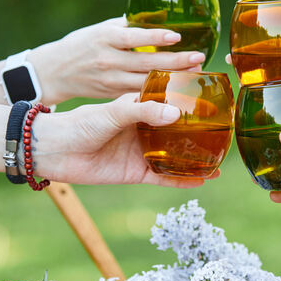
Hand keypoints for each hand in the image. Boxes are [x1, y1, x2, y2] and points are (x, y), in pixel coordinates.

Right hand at [30, 17, 205, 103]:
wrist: (55, 72)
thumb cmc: (82, 44)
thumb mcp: (101, 29)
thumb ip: (127, 26)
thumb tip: (159, 20)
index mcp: (104, 38)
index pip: (132, 37)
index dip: (155, 37)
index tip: (177, 36)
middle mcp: (108, 60)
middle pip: (146, 63)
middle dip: (175, 62)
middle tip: (198, 58)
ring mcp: (111, 80)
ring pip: (146, 82)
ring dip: (172, 79)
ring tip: (194, 73)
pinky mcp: (113, 94)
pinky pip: (140, 94)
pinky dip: (159, 91)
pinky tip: (177, 89)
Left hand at [35, 93, 214, 187]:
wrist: (56, 151)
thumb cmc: (80, 124)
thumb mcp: (112, 112)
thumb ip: (142, 111)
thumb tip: (175, 115)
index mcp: (138, 108)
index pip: (170, 102)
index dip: (190, 101)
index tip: (213, 99)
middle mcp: (144, 129)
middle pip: (177, 131)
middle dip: (199, 133)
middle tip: (224, 134)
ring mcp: (141, 152)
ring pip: (175, 156)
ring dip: (195, 159)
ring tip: (219, 161)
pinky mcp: (136, 172)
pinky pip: (164, 177)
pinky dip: (182, 180)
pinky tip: (202, 181)